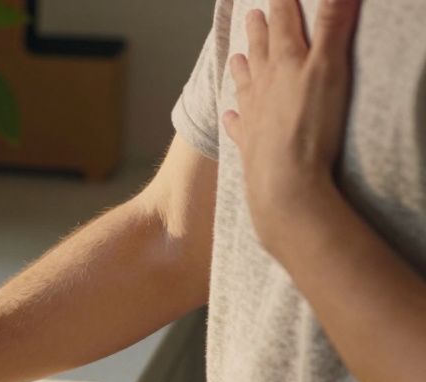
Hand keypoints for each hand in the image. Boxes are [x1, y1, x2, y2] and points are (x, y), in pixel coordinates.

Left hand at [223, 0, 360, 254]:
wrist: (285, 180)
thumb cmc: (310, 124)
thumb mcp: (330, 67)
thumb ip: (333, 26)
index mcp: (283, 64)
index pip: (282, 27)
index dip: (281, 7)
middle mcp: (262, 86)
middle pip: (260, 52)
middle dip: (258, 32)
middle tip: (253, 17)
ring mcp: (253, 115)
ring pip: (245, 85)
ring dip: (242, 69)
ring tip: (236, 57)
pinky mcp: (250, 144)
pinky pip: (239, 126)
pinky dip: (234, 117)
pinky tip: (230, 115)